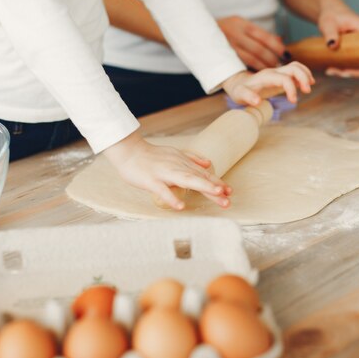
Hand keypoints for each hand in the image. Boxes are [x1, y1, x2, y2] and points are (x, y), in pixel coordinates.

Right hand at [104, 131, 230, 209]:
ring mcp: (164, 173)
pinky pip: (162, 190)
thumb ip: (192, 159)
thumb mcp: (174, 154)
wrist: (128, 151)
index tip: (229, 192)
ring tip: (216, 194)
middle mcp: (176, 167)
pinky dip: (171, 198)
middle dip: (214, 187)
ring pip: (185, 179)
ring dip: (202, 186)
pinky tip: (181, 206)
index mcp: (182, 163)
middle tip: (228, 198)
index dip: (216, 182)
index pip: (202, 174)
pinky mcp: (151, 180)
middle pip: (198, 178)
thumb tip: (208, 163)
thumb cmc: (150, 156)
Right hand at [218, 16, 285, 70]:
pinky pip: (243, 65)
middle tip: (279, 64)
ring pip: (251, 59)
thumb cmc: (227, 31)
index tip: (284, 53)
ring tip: (272, 69)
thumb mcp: (242, 27)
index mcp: (241, 24)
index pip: (263, 36)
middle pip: (258, 49)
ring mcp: (228, 47)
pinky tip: (260, 73)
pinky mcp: (225, 58)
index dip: (275, 46)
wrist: (200, 33)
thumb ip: (259, 34)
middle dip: (271, 58)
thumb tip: (279, 41)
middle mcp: (234, 35)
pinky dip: (254, 69)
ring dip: (264, 65)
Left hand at [221, 62, 314, 105]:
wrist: (239, 84)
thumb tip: (258, 101)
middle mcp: (274, 72)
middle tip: (307, 91)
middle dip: (303, 77)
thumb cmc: (240, 91)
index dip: (291, 88)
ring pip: (296, 67)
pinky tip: (305, 86)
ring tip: (309, 87)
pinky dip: (303, 76)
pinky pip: (295, 72)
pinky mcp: (281, 76)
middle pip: (294, 68)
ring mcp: (278, 73)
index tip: (293, 101)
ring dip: (305, 75)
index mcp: (266, 76)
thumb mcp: (240, 95)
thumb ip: (248, 97)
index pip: (284, 78)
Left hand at [317, 4, 358, 77]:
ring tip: (330, 71)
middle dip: (357, 72)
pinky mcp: (354, 53)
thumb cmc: (333, 15)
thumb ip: (330, 33)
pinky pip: (353, 65)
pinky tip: (330, 70)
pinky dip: (343, 70)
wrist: (329, 14)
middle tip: (341, 73)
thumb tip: (332, 45)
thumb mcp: (329, 23)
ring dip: (347, 73)